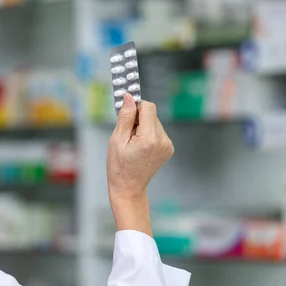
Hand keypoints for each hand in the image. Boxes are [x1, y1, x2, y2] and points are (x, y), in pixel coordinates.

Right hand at [107, 93, 173, 234]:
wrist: (129, 188)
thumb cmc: (119, 166)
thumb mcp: (117, 139)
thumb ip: (125, 116)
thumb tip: (129, 97)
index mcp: (150, 138)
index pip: (148, 107)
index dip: (136, 107)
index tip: (126, 114)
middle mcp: (163, 141)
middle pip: (152, 114)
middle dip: (138, 119)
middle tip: (127, 134)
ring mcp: (168, 145)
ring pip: (155, 122)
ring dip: (143, 126)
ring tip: (133, 143)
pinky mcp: (168, 148)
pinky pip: (158, 131)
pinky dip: (148, 134)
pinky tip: (140, 146)